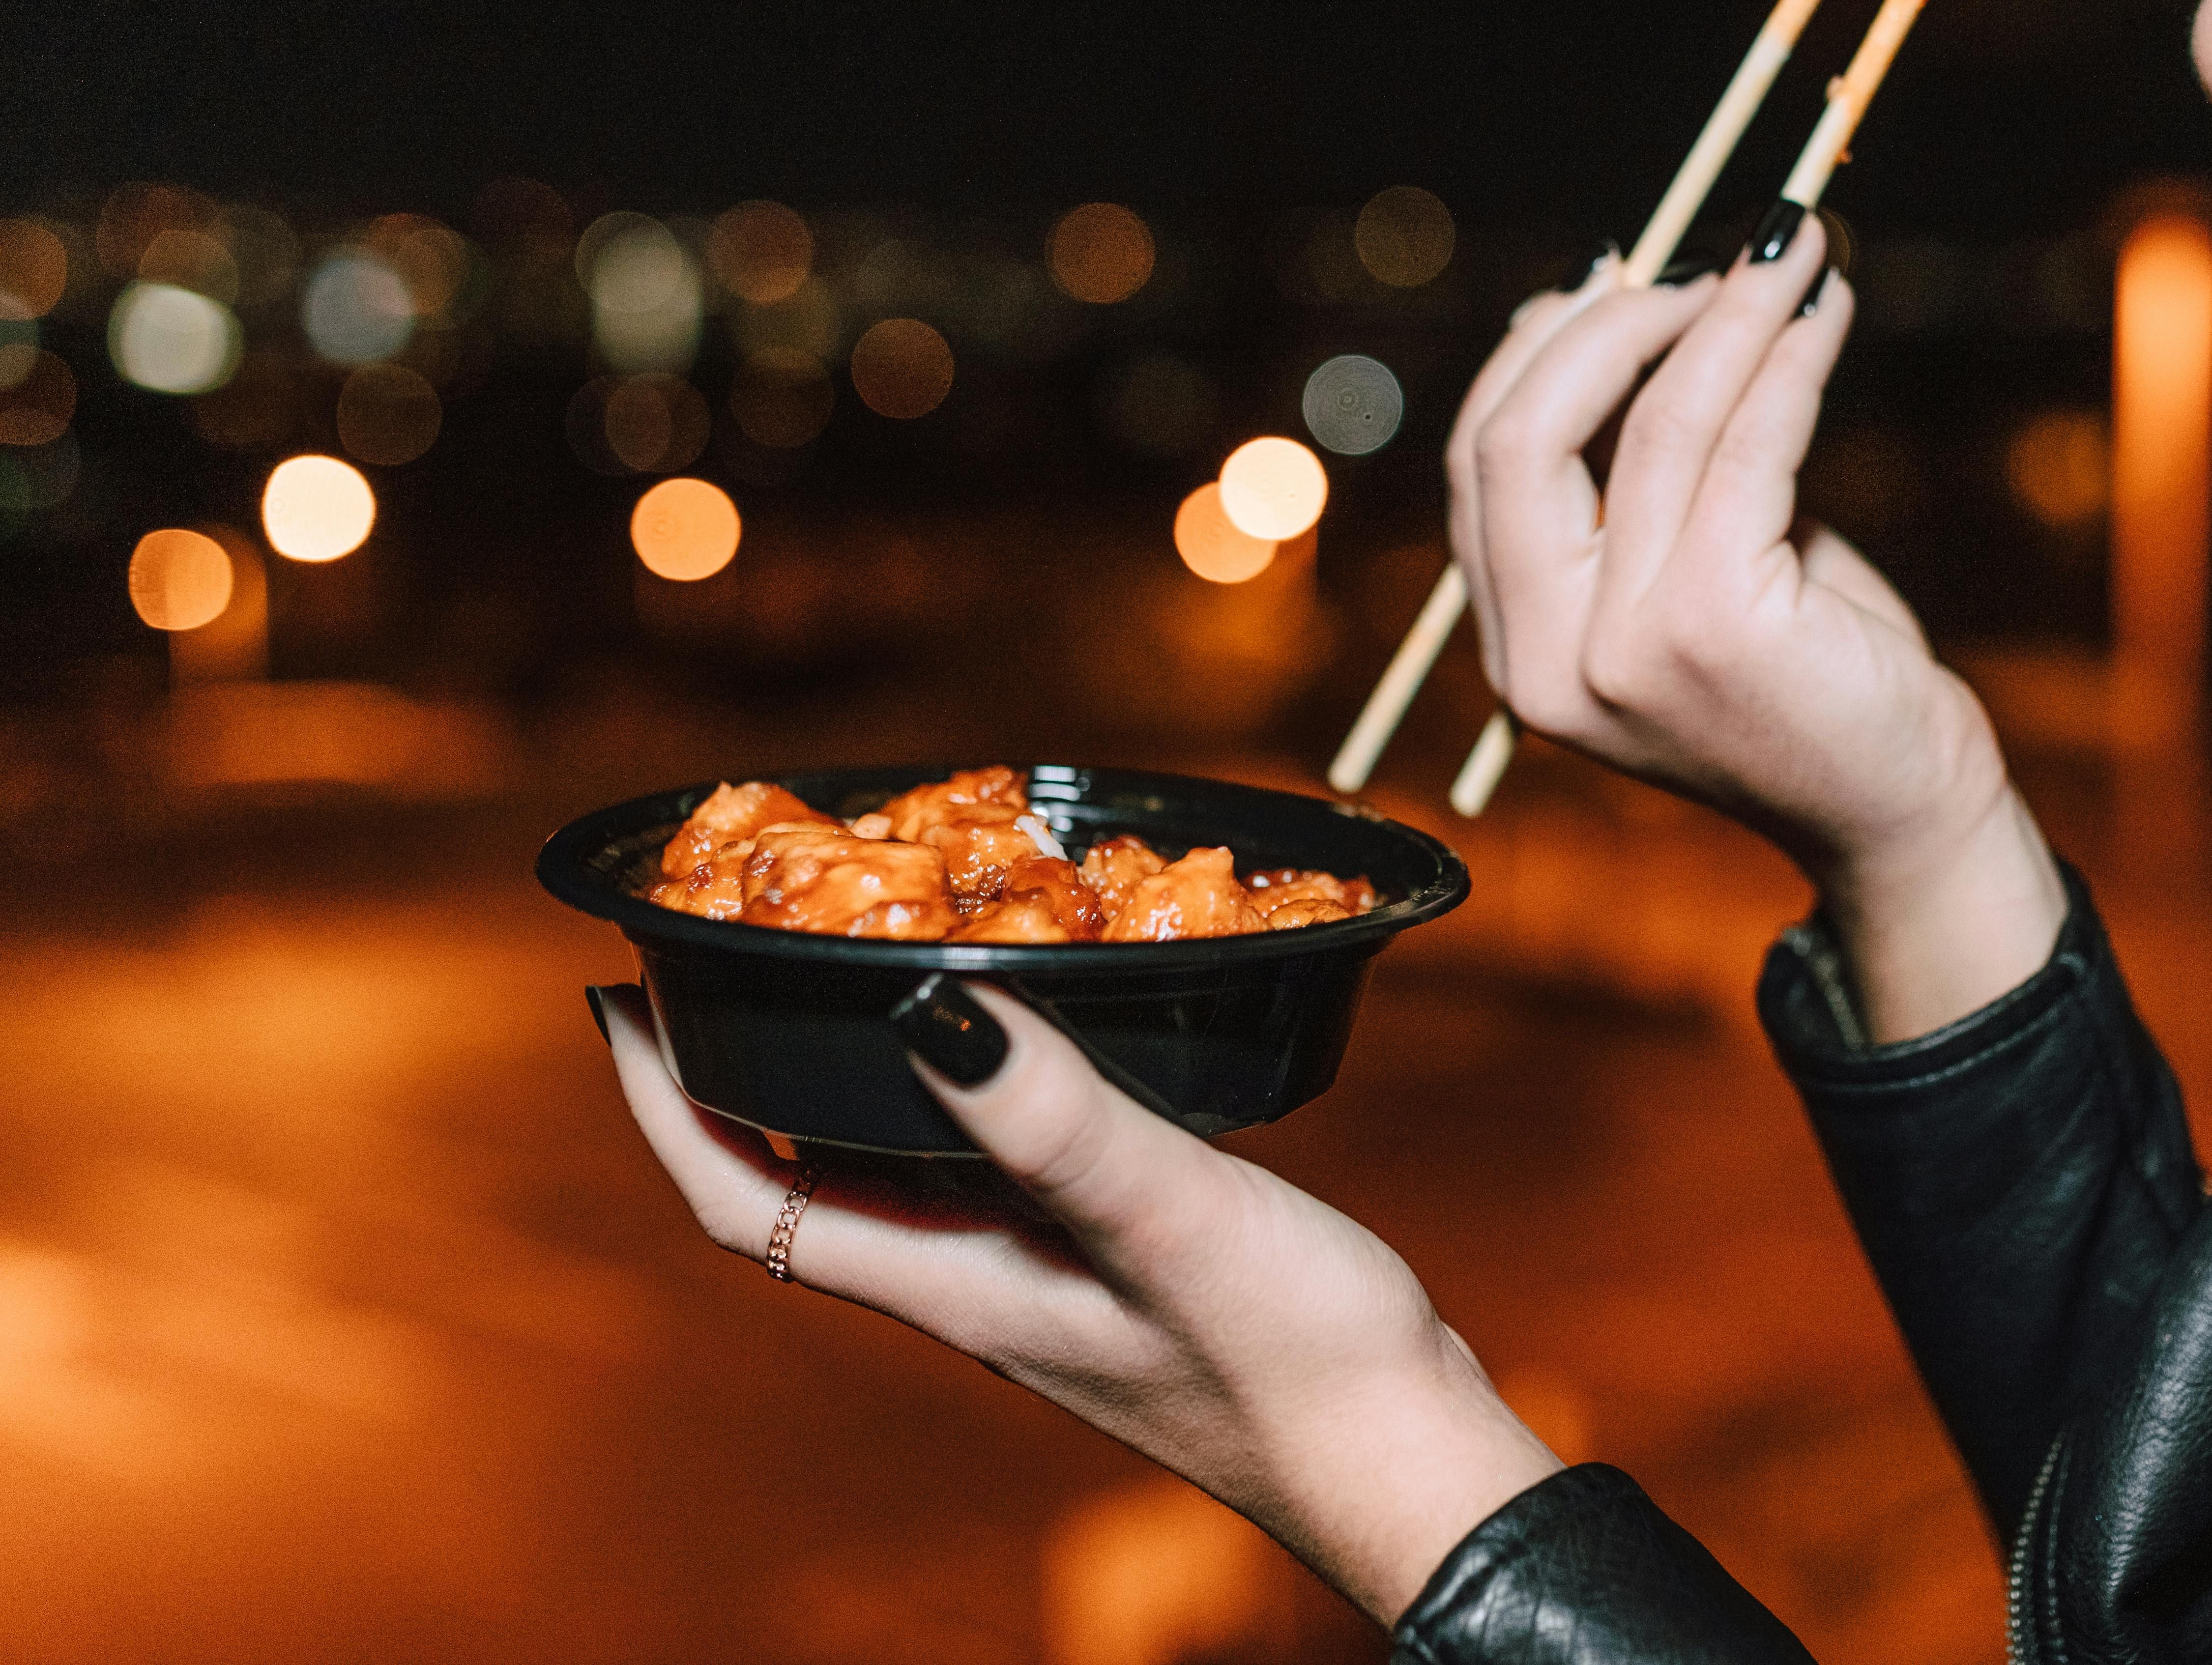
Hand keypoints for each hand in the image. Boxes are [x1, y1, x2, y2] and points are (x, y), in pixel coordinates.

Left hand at [593, 980, 1558, 1623]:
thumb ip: (1057, 1121)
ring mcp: (1041, 1282)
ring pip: (890, 1172)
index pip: (745, 1202)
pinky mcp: (1110, 1266)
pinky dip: (957, 1088)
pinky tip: (1008, 1041)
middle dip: (726, 1077)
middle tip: (707, 956)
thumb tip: (927, 1011)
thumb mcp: (1173, 1217)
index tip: (612, 999)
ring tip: (833, 970)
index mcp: (957, 1286)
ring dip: (836, 1077)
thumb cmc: (1298, 1361)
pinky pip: (985, 1167)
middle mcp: (976, 1287)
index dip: (660, 1107)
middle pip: (796, 1182)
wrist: (1397, 1456)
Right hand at [1447, 222, 2064, 1038]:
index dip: (1543, 349)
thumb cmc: (1805, 674)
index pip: (1481, 460)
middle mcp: (1547, 661)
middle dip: (1615, 319)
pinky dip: (1790, 356)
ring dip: (1733, 310)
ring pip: (1655, 421)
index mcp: (1521, 650)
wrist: (1897, 807)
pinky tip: (1829, 309)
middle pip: (1521, 432)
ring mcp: (1625, 650)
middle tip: (1714, 259)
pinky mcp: (1717, 627)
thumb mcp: (1693, 567)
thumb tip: (1619, 295)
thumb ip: (1636, 472)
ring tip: (1798, 249)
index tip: (1624, 273)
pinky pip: (1747, 446)